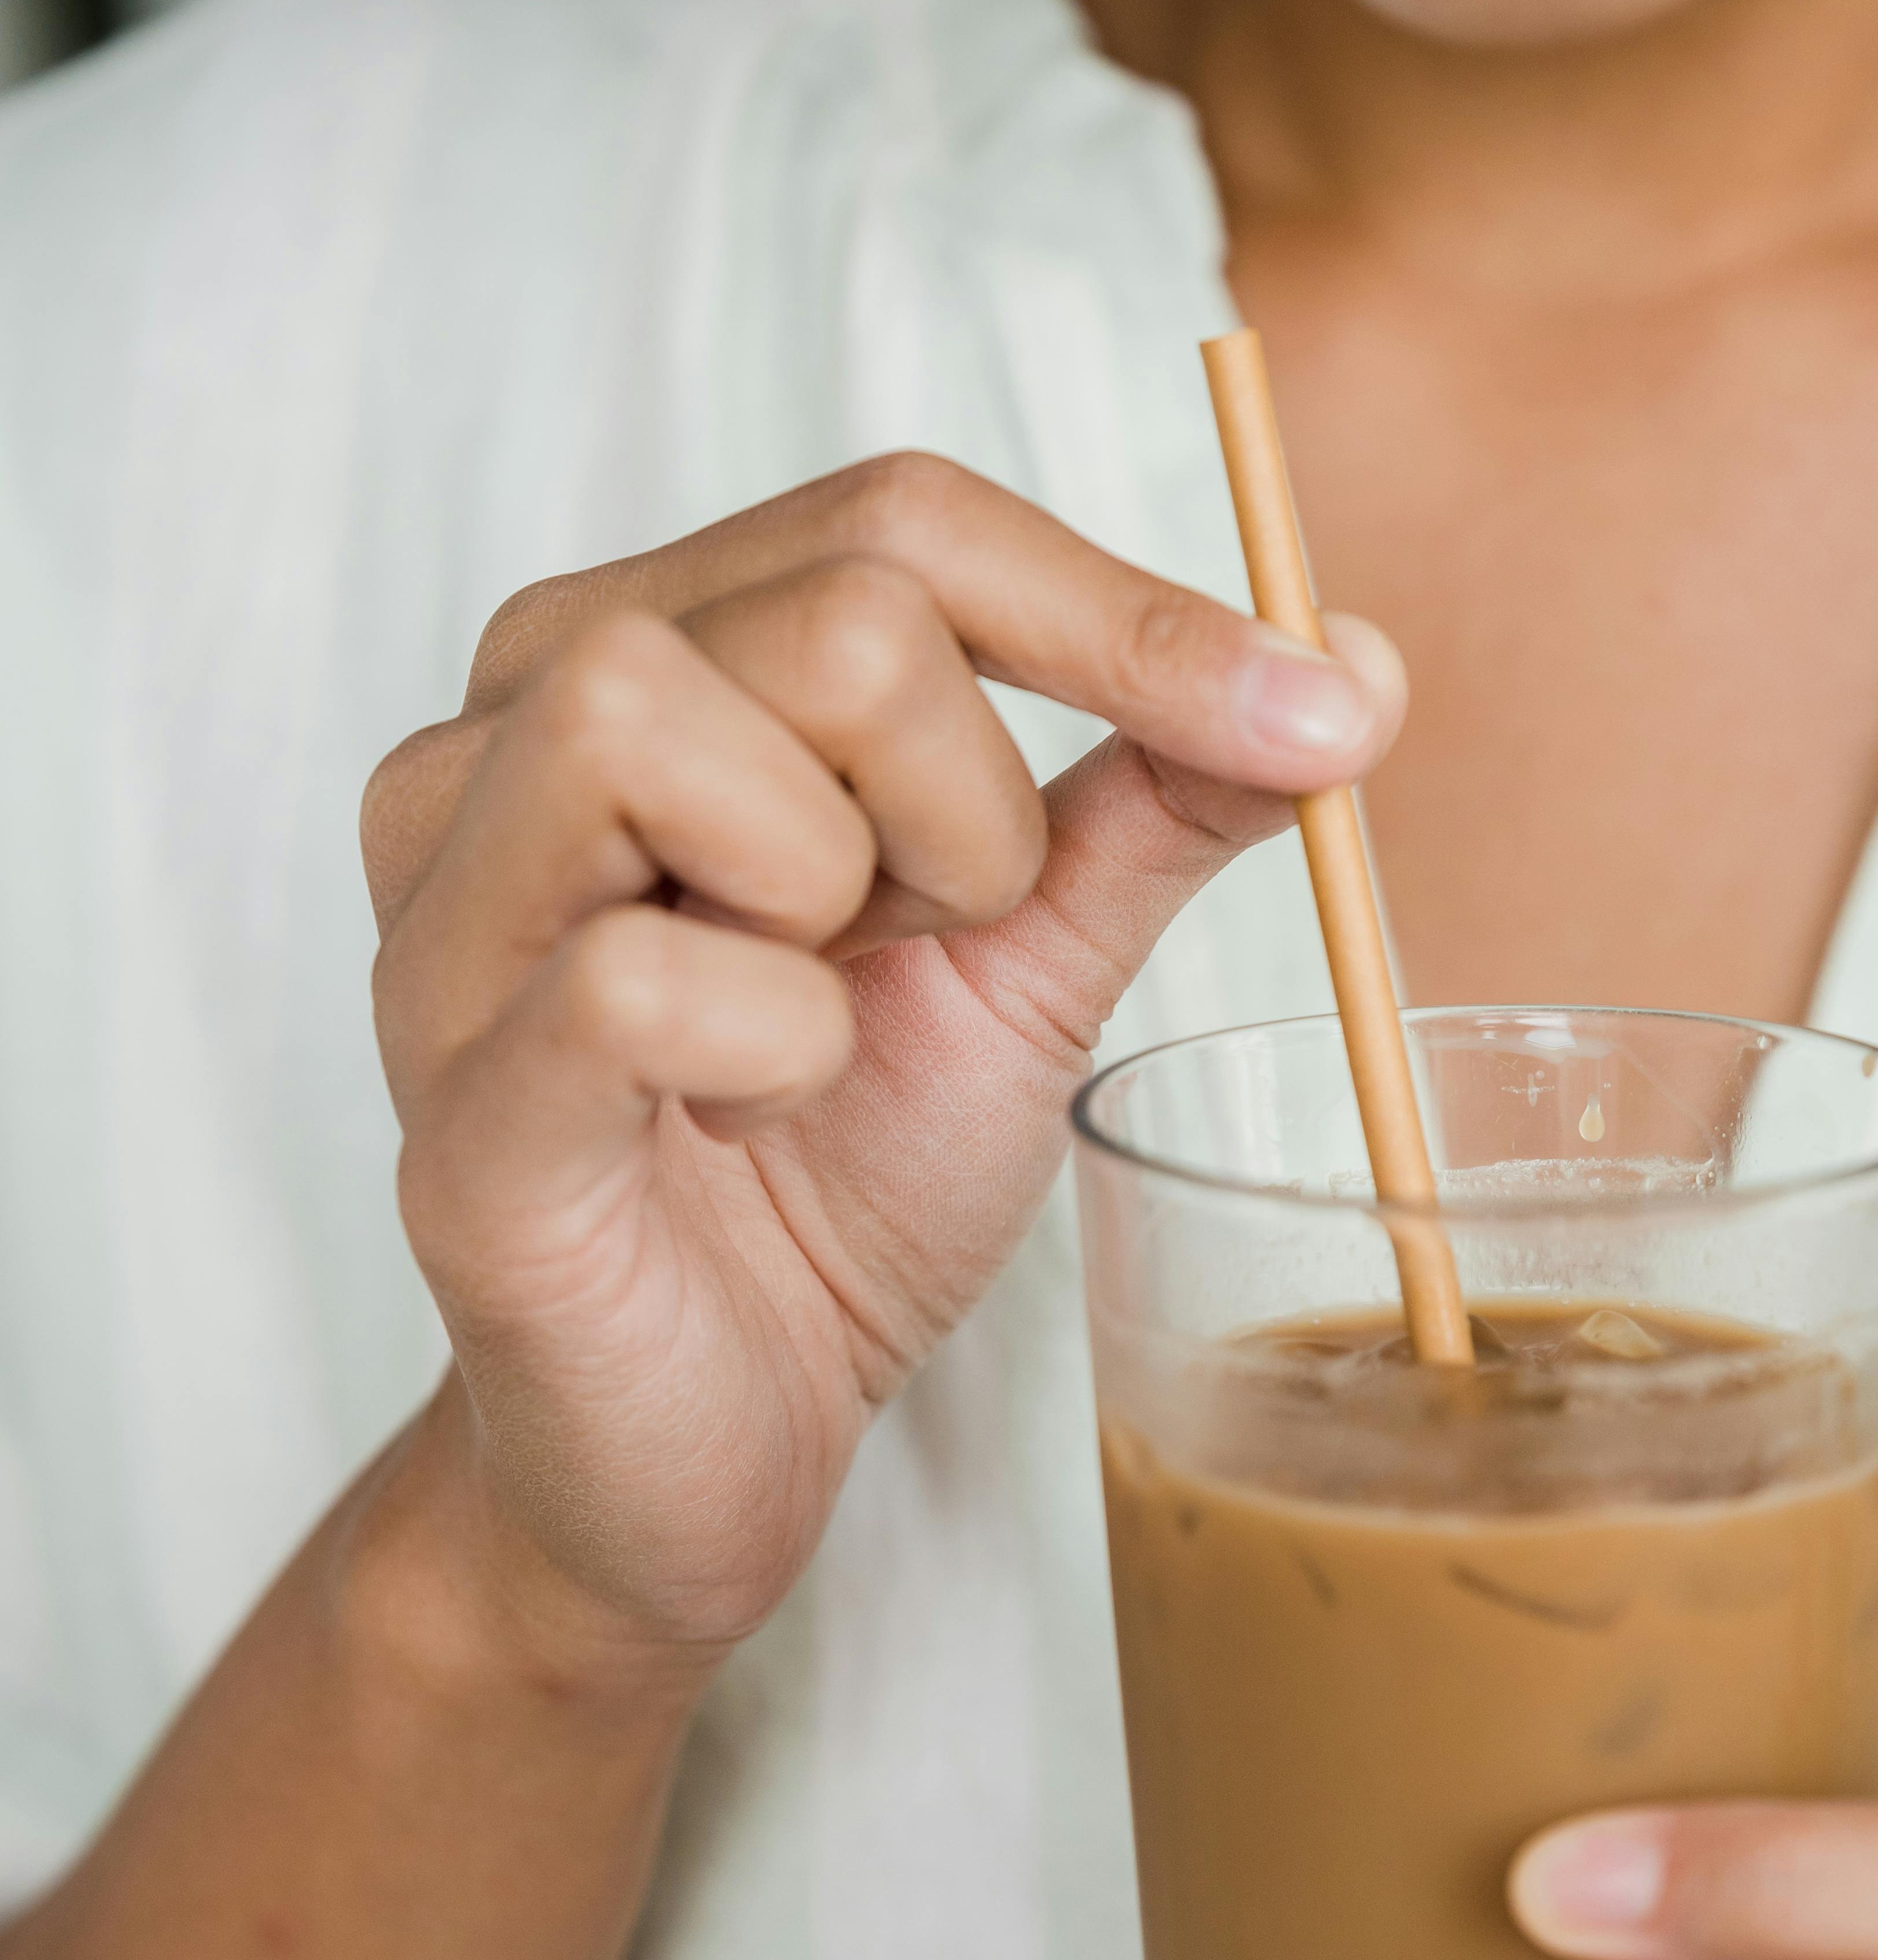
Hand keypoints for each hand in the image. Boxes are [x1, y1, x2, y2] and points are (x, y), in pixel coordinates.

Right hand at [361, 454, 1401, 1665]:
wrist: (724, 1437)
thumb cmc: (836, 1174)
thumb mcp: (1028, 954)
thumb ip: (1155, 796)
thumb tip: (1347, 655)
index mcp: (642, 664)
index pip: (898, 522)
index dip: (1130, 613)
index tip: (1319, 718)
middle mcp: (500, 744)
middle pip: (830, 609)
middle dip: (976, 804)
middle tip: (929, 951)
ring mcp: (448, 924)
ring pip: (650, 712)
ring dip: (843, 886)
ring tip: (825, 1016)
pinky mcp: (452, 1115)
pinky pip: (632, 981)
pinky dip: (770, 1047)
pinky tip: (755, 1113)